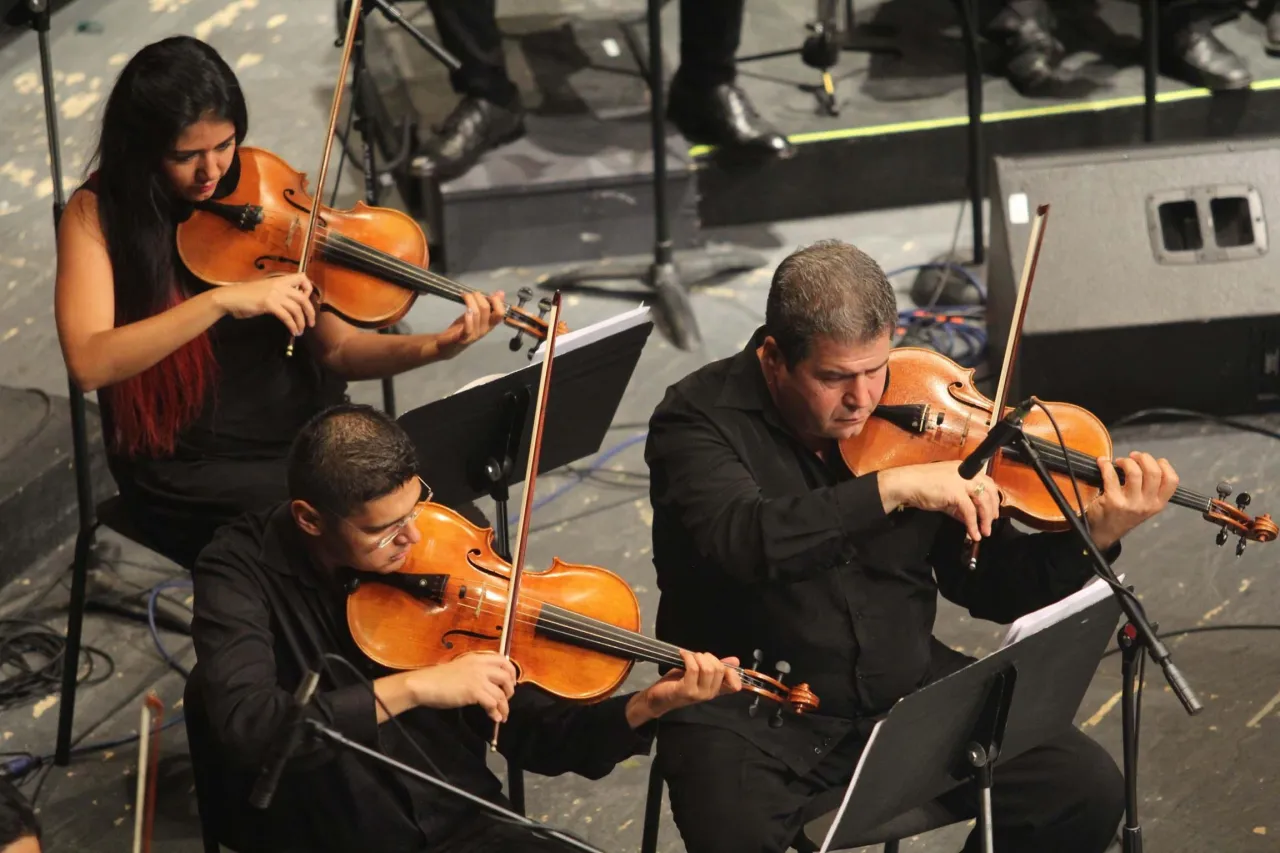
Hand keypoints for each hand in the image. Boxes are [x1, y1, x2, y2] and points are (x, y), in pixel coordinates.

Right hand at [211, 273, 316, 335]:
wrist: (229, 297)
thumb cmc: (245, 296)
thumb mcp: (265, 290)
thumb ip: (278, 293)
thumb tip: (290, 304)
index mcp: (279, 280)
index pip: (302, 277)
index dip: (308, 289)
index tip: (307, 301)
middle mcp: (279, 285)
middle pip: (303, 297)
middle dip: (310, 312)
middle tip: (312, 323)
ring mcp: (274, 294)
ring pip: (296, 309)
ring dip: (301, 322)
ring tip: (301, 331)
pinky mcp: (268, 304)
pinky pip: (286, 316)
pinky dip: (292, 325)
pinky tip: (293, 331)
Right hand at [409, 652, 516, 723]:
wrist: (425, 684)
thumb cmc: (438, 678)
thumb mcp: (461, 668)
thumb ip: (475, 671)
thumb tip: (488, 684)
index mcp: (477, 658)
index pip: (503, 660)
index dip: (511, 671)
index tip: (511, 682)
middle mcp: (480, 665)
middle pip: (507, 676)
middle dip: (510, 690)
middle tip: (507, 699)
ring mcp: (478, 678)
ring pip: (501, 693)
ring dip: (504, 706)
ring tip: (502, 715)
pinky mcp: (474, 691)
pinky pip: (492, 703)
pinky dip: (495, 712)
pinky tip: (494, 718)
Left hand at [434, 290, 505, 358]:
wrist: (448, 345)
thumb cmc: (463, 329)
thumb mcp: (477, 316)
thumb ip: (488, 306)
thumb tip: (501, 293)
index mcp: (489, 324)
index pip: (500, 313)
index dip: (497, 301)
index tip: (489, 294)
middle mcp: (484, 330)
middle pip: (487, 310)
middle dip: (479, 297)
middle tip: (471, 293)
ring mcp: (474, 334)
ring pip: (477, 314)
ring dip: (470, 301)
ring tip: (464, 295)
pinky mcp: (462, 338)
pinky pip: (468, 328)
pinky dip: (468, 317)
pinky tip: (466, 310)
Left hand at [635, 651, 741, 722]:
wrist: (658, 697)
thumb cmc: (678, 683)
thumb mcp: (699, 673)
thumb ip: (716, 667)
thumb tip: (736, 660)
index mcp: (715, 690)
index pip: (733, 684)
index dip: (733, 673)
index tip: (725, 663)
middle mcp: (710, 694)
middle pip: (718, 669)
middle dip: (708, 657)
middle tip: (697, 656)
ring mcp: (698, 693)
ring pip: (707, 669)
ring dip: (698, 657)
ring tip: (689, 656)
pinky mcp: (686, 690)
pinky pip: (693, 669)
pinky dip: (688, 658)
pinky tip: (682, 655)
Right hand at [879, 461, 999, 542]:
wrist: (907, 483)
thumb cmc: (922, 486)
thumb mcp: (946, 494)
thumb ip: (959, 505)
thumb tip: (969, 519)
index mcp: (965, 469)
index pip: (987, 482)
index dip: (993, 498)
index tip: (993, 511)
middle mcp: (966, 472)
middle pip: (989, 491)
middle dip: (993, 509)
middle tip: (991, 523)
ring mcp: (962, 481)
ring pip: (983, 501)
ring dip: (986, 519)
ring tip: (985, 532)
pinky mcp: (955, 492)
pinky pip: (969, 511)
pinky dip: (973, 524)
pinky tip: (973, 534)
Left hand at [1085, 451, 1178, 549]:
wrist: (1105, 532)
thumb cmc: (1125, 514)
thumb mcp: (1145, 506)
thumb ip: (1150, 489)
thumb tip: (1146, 462)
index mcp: (1158, 503)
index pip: (1172, 481)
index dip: (1165, 465)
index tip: (1155, 460)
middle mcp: (1147, 504)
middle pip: (1153, 472)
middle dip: (1144, 458)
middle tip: (1134, 456)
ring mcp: (1130, 503)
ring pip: (1134, 472)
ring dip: (1126, 461)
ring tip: (1120, 461)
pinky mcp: (1112, 501)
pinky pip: (1111, 476)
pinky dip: (1106, 465)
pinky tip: (1102, 463)